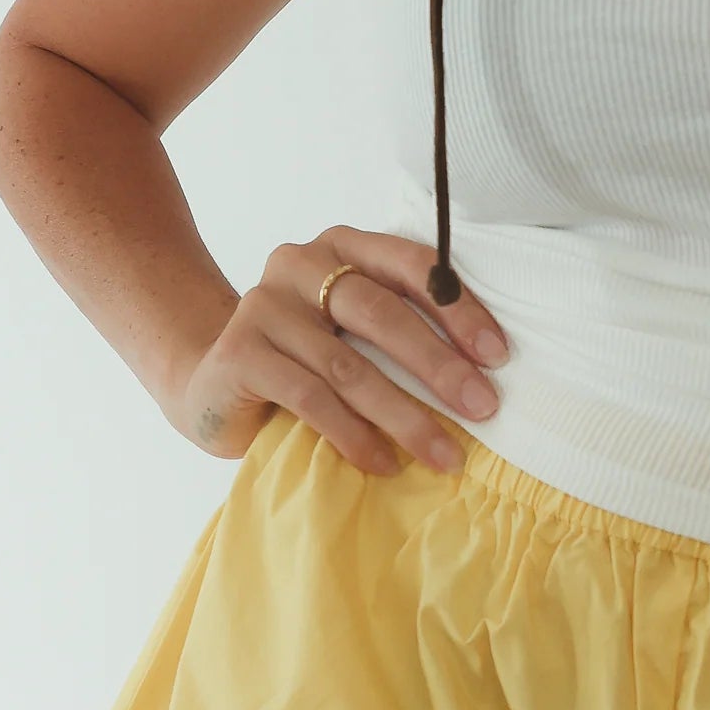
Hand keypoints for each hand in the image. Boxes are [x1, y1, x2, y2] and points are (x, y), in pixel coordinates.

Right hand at [165, 226, 509, 473]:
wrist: (211, 384)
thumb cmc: (303, 359)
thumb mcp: (353, 332)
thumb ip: (401, 330)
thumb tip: (482, 376)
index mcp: (342, 246)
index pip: (411, 265)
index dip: (459, 309)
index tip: (498, 356)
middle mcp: (299, 264)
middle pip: (381, 313)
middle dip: (439, 366)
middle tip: (483, 408)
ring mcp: (263, 306)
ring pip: (349, 366)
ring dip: (405, 416)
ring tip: (445, 455)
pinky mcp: (238, 352)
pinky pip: (310, 398)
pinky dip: (354, 435)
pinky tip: (385, 462)